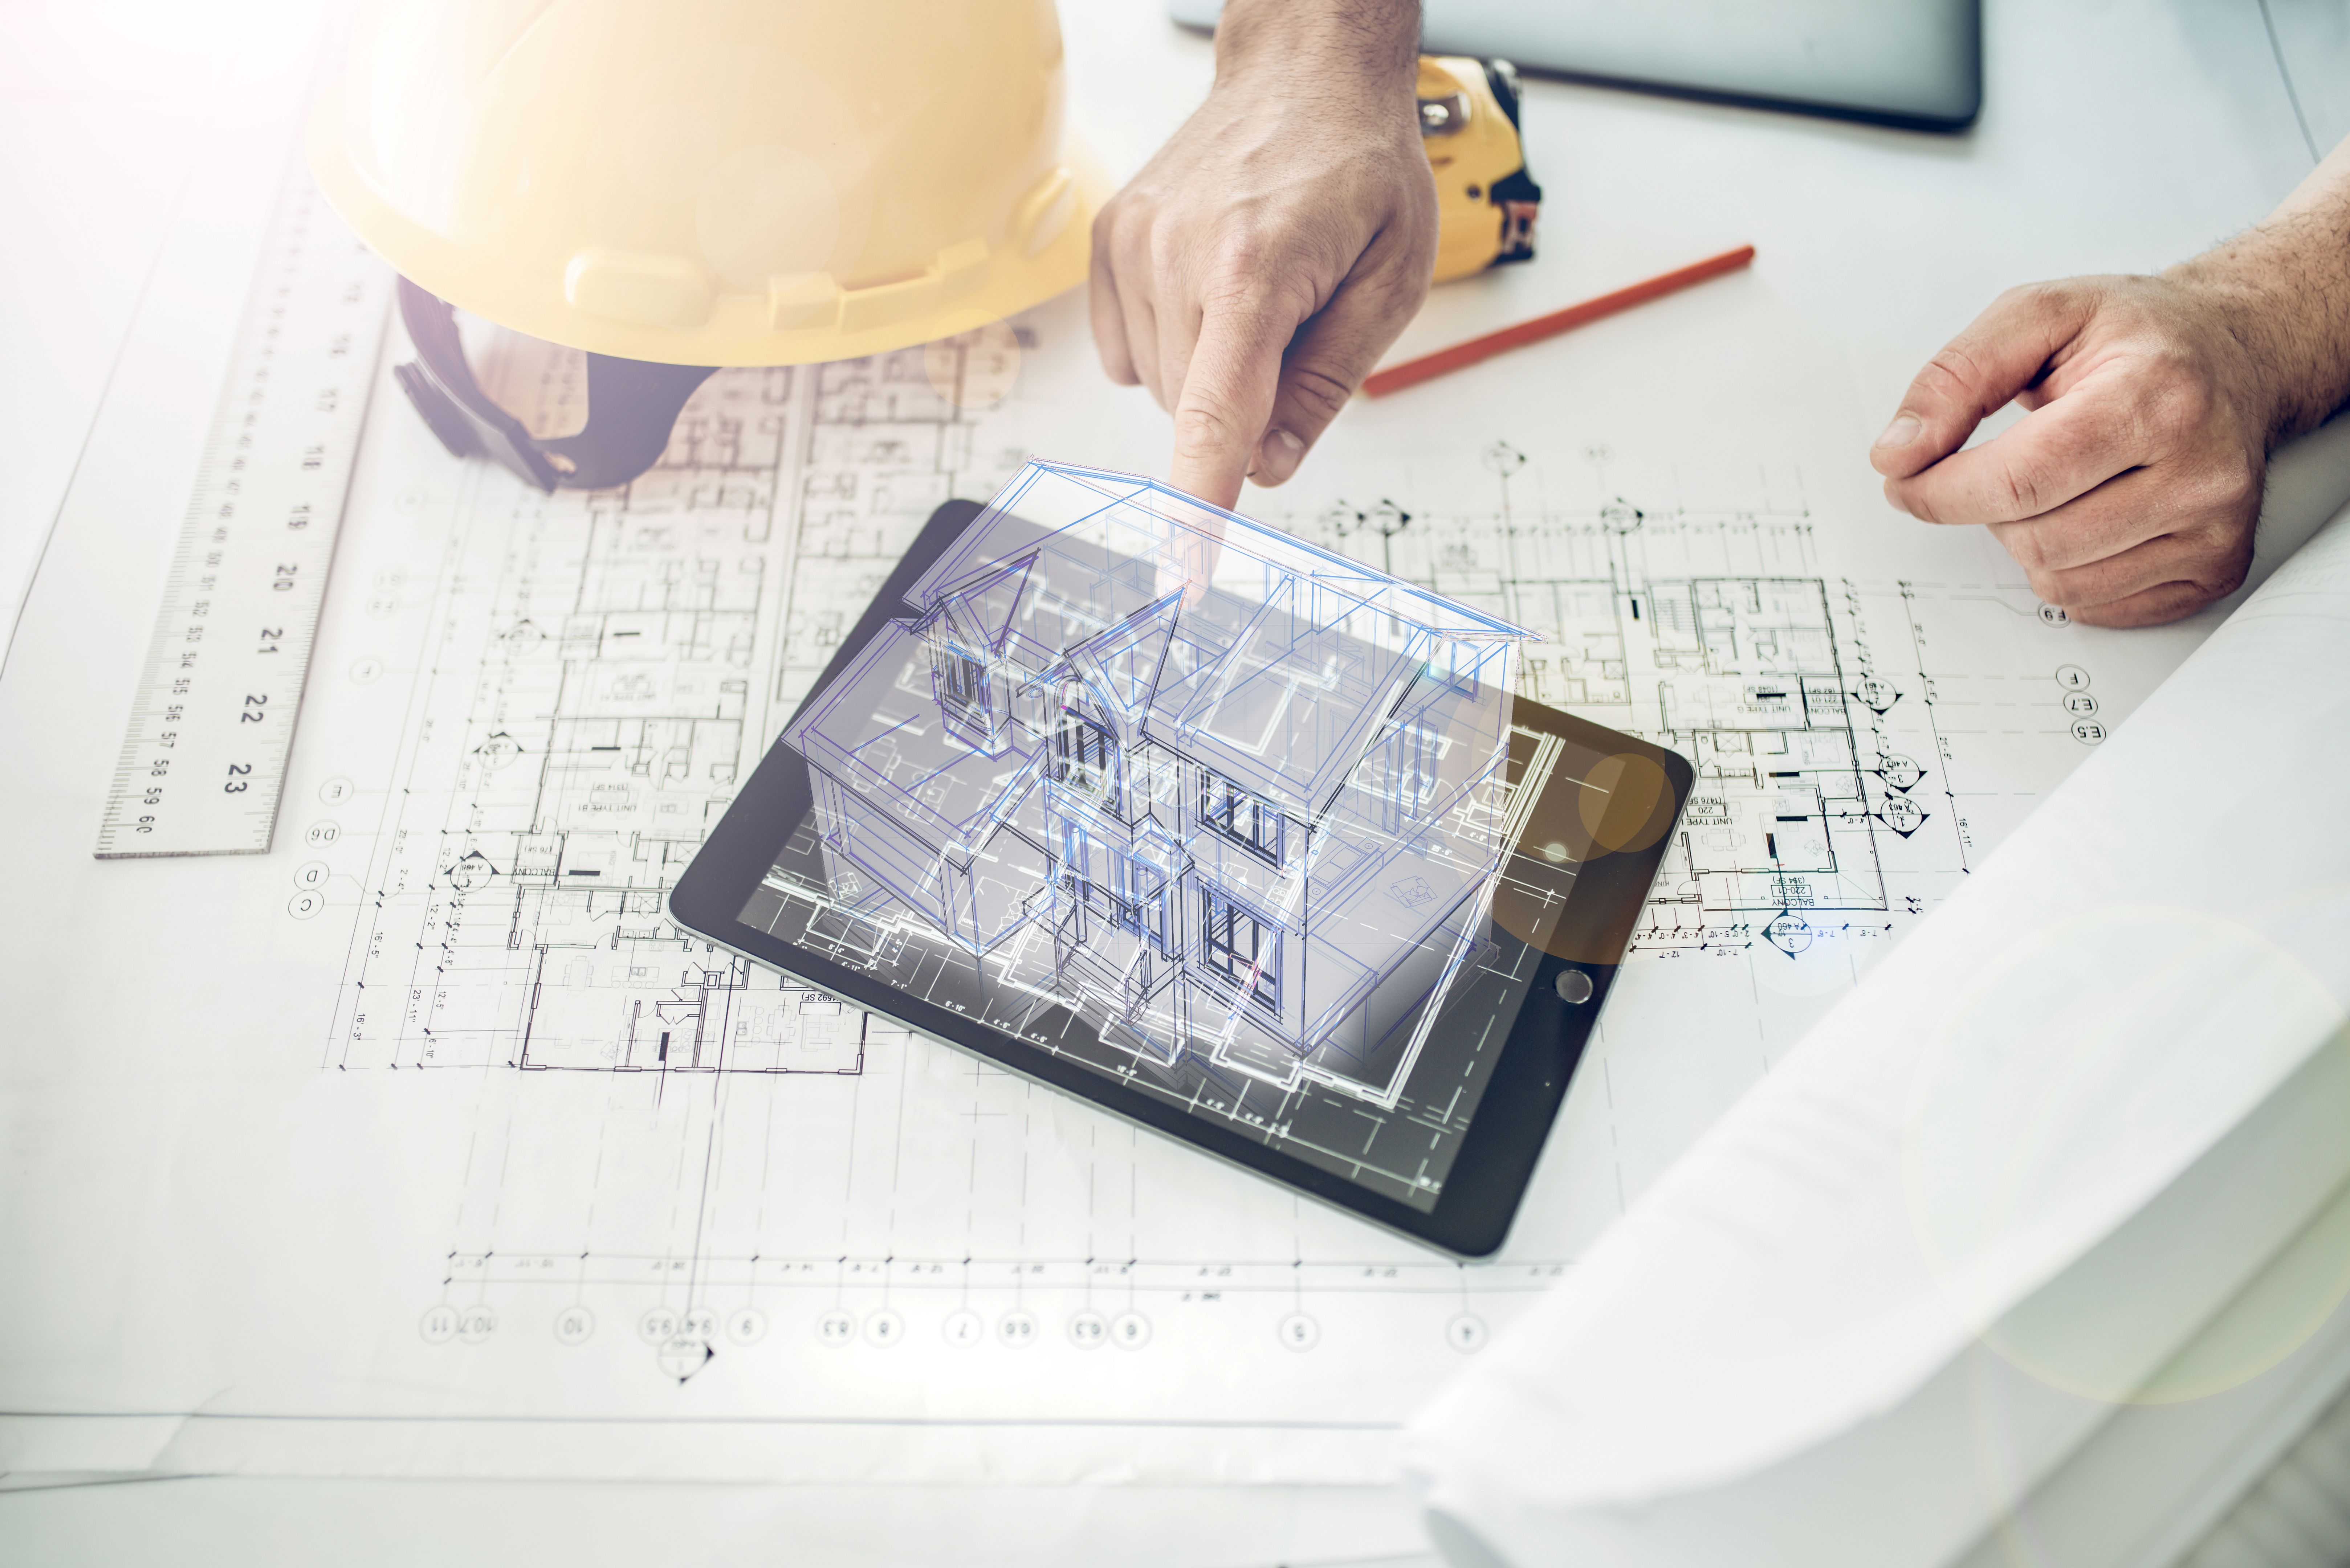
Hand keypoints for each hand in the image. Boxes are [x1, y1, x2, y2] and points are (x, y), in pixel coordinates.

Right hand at [1090, 1, 1434, 513]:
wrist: (1304, 73)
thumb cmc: (1359, 169)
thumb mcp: (1389, 283)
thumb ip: (1326, 386)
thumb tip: (1265, 470)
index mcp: (1254, 270)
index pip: (1214, 419)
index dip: (1198, 509)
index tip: (1183, 577)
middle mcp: (1175, 257)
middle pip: (1199, 411)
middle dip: (1249, 402)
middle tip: (1298, 324)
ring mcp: (1131, 245)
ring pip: (1164, 385)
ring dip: (1214, 368)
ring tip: (1258, 288)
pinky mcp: (1107, 241)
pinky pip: (1130, 351)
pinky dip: (1174, 344)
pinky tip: (1211, 290)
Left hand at [1869, 275, 2274, 627]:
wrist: (2234, 353)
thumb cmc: (2136, 335)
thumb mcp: (2037, 315)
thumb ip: (1955, 378)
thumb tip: (1897, 454)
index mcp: (2158, 395)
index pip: (2020, 480)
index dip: (1940, 492)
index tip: (1907, 480)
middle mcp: (2202, 469)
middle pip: (2035, 539)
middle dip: (1988, 510)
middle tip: (2002, 464)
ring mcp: (2216, 528)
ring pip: (2059, 582)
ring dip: (2026, 540)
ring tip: (2057, 481)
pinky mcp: (2216, 570)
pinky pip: (2095, 607)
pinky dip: (2067, 568)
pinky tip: (2092, 512)